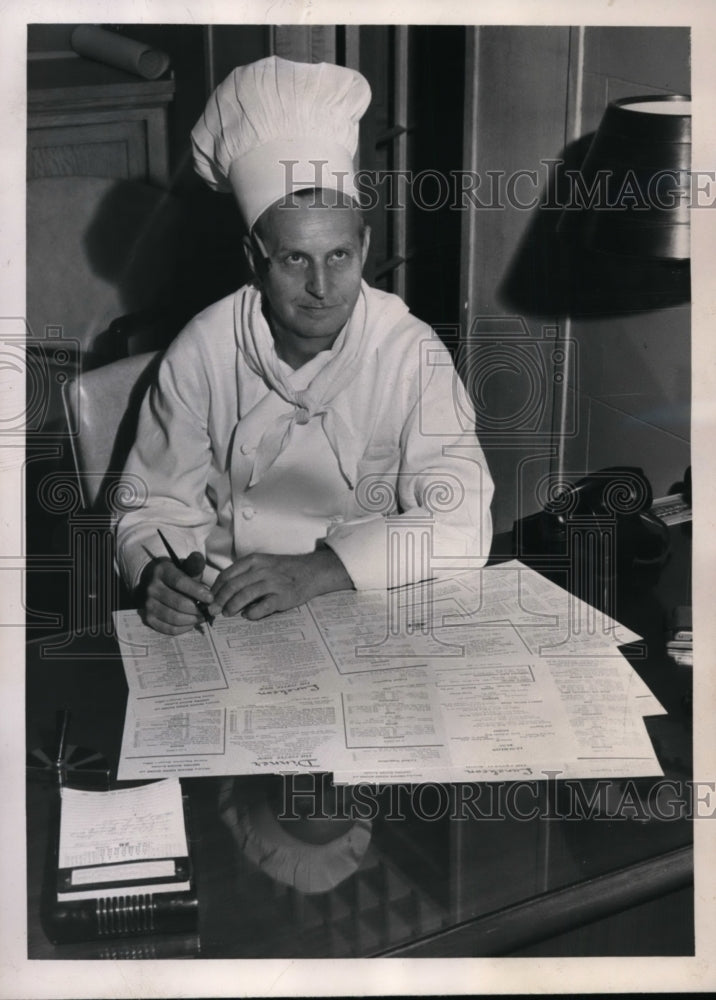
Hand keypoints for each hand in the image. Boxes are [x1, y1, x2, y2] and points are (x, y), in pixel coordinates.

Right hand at [138, 552, 213, 634]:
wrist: (154, 584)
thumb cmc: (176, 576)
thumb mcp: (184, 567)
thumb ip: (194, 564)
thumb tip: (198, 557)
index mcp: (162, 571)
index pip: (180, 582)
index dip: (197, 591)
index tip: (211, 598)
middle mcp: (152, 588)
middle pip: (178, 603)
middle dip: (197, 609)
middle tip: (208, 611)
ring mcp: (148, 604)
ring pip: (174, 617)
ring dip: (191, 620)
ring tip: (201, 617)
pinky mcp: (148, 618)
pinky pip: (167, 628)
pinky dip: (182, 629)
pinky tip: (190, 623)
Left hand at [209, 547, 352, 620]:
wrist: (312, 571)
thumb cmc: (283, 569)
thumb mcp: (263, 563)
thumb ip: (245, 573)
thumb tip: (223, 591)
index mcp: (253, 560)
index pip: (227, 574)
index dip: (215, 589)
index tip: (209, 599)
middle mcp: (261, 570)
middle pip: (232, 586)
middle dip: (219, 600)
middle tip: (213, 611)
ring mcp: (272, 583)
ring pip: (244, 595)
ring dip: (232, 607)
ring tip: (227, 614)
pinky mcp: (282, 596)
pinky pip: (263, 606)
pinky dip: (253, 613)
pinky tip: (248, 616)